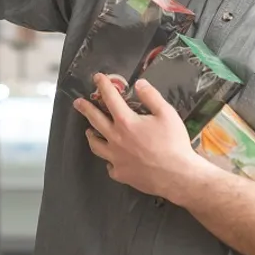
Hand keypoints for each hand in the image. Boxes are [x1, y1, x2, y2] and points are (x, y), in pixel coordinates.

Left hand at [73, 74, 204, 200]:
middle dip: (85, 108)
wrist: (177, 176)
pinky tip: (111, 159)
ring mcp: (116, 158)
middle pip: (95, 120)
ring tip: (89, 131)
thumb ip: (151, 97)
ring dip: (91, 135)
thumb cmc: (173, 143)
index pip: (110, 98)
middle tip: (78, 103)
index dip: (103, 86)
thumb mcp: (167, 114)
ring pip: (96, 145)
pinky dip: (108, 159)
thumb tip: (139, 83)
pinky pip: (109, 165)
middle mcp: (116, 139)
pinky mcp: (120, 174)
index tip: (97, 77)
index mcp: (126, 122)